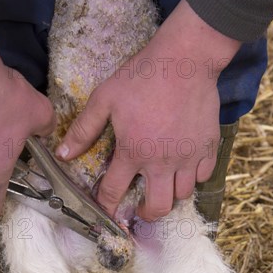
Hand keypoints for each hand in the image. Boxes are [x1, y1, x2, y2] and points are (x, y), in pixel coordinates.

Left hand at [56, 0, 239, 219]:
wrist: (186, 58)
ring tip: (162, 185)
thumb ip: (84, 129)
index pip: (114, 192)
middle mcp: (162, 162)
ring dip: (169, 195)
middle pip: (157, 208)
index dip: (106, 207)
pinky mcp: (208, 147)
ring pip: (182, 196)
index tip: (106, 215)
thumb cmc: (142, 76)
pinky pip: (203, 177)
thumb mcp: (105, 98)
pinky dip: (192, 178)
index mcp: (133, 151)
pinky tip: (183, 168)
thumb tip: (63, 154)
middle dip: (145, 214)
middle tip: (140, 206)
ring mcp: (188, 157)